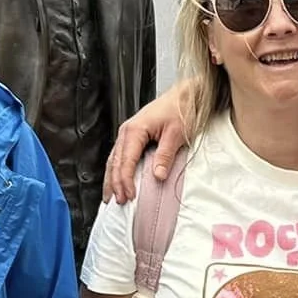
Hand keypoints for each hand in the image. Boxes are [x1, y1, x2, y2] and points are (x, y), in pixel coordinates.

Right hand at [102, 82, 198, 202]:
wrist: (186, 95)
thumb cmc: (181, 109)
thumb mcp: (176, 134)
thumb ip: (165, 155)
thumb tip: (158, 175)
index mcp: (135, 130)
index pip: (125, 161)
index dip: (125, 181)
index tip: (129, 196)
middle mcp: (127, 131)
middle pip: (115, 162)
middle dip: (115, 184)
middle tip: (118, 202)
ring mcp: (128, 133)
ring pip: (114, 160)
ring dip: (112, 179)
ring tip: (111, 196)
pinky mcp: (133, 136)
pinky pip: (120, 156)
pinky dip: (116, 170)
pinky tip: (117, 180)